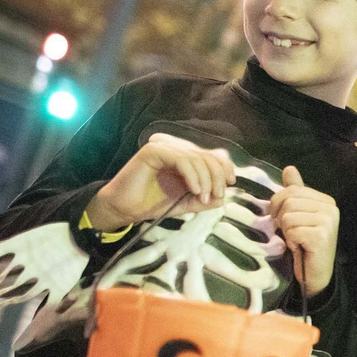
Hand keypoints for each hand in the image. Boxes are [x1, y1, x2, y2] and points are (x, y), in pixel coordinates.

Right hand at [88, 133, 235, 230]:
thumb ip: (205, 199)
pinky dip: (193, 175)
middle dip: (217, 177)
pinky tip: (195, 190)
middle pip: (208, 156)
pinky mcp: (154, 150)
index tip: (230, 184)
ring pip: (196, 158)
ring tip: (203, 198)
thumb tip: (224, 197)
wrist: (126, 209)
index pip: (212, 154)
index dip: (225, 166)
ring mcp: (165, 147)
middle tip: (216, 196)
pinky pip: (181, 159)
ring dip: (206, 179)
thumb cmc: (153, 203)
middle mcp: (176, 148)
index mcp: (185, 156)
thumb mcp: (187, 202)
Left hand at [269, 165, 338, 298]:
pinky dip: (290, 240)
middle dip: (282, 219)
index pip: (291, 190)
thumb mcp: (298, 215)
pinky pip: (291, 229)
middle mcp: (331, 208)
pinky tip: (300, 247)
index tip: (284, 221)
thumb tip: (290, 168)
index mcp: (326, 200)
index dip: (279, 205)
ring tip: (297, 241)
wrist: (315, 275)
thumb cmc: (305, 245)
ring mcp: (328, 222)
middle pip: (288, 200)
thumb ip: (295, 192)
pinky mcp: (322, 235)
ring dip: (287, 232)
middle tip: (292, 234)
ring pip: (288, 215)